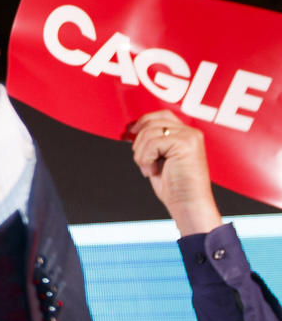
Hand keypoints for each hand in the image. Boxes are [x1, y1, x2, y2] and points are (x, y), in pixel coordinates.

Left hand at [128, 111, 221, 234]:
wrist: (188, 205)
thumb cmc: (175, 188)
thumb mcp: (160, 160)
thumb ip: (153, 143)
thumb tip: (133, 130)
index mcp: (187, 135)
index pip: (161, 115)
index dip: (143, 122)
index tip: (131, 134)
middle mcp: (191, 132)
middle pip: (152, 122)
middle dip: (139, 143)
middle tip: (144, 163)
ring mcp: (190, 136)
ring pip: (149, 133)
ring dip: (142, 155)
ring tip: (150, 169)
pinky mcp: (186, 143)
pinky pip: (152, 143)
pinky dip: (146, 159)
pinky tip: (154, 171)